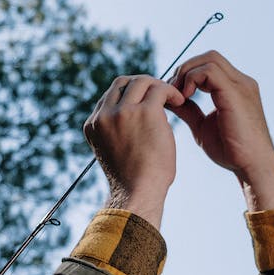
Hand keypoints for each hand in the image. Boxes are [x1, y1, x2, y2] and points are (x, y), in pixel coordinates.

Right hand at [84, 75, 184, 227]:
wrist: (138, 193)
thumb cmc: (133, 180)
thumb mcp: (114, 151)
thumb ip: (117, 131)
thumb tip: (136, 117)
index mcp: (93, 125)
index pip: (110, 96)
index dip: (130, 95)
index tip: (147, 102)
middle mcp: (104, 115)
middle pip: (123, 82)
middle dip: (144, 85)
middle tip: (162, 96)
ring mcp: (122, 112)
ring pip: (142, 82)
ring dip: (159, 87)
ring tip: (174, 98)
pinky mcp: (145, 112)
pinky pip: (159, 89)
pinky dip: (171, 92)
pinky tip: (180, 102)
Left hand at [168, 50, 273, 210]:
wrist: (252, 166)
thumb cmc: (232, 152)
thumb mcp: (203, 126)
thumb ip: (189, 110)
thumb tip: (171, 100)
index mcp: (236, 88)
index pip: (210, 65)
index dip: (188, 73)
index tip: (174, 93)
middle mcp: (241, 82)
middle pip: (209, 57)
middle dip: (186, 69)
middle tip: (172, 91)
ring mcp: (241, 85)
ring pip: (209, 59)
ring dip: (187, 73)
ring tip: (179, 95)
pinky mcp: (236, 93)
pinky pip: (209, 71)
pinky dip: (192, 79)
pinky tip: (185, 97)